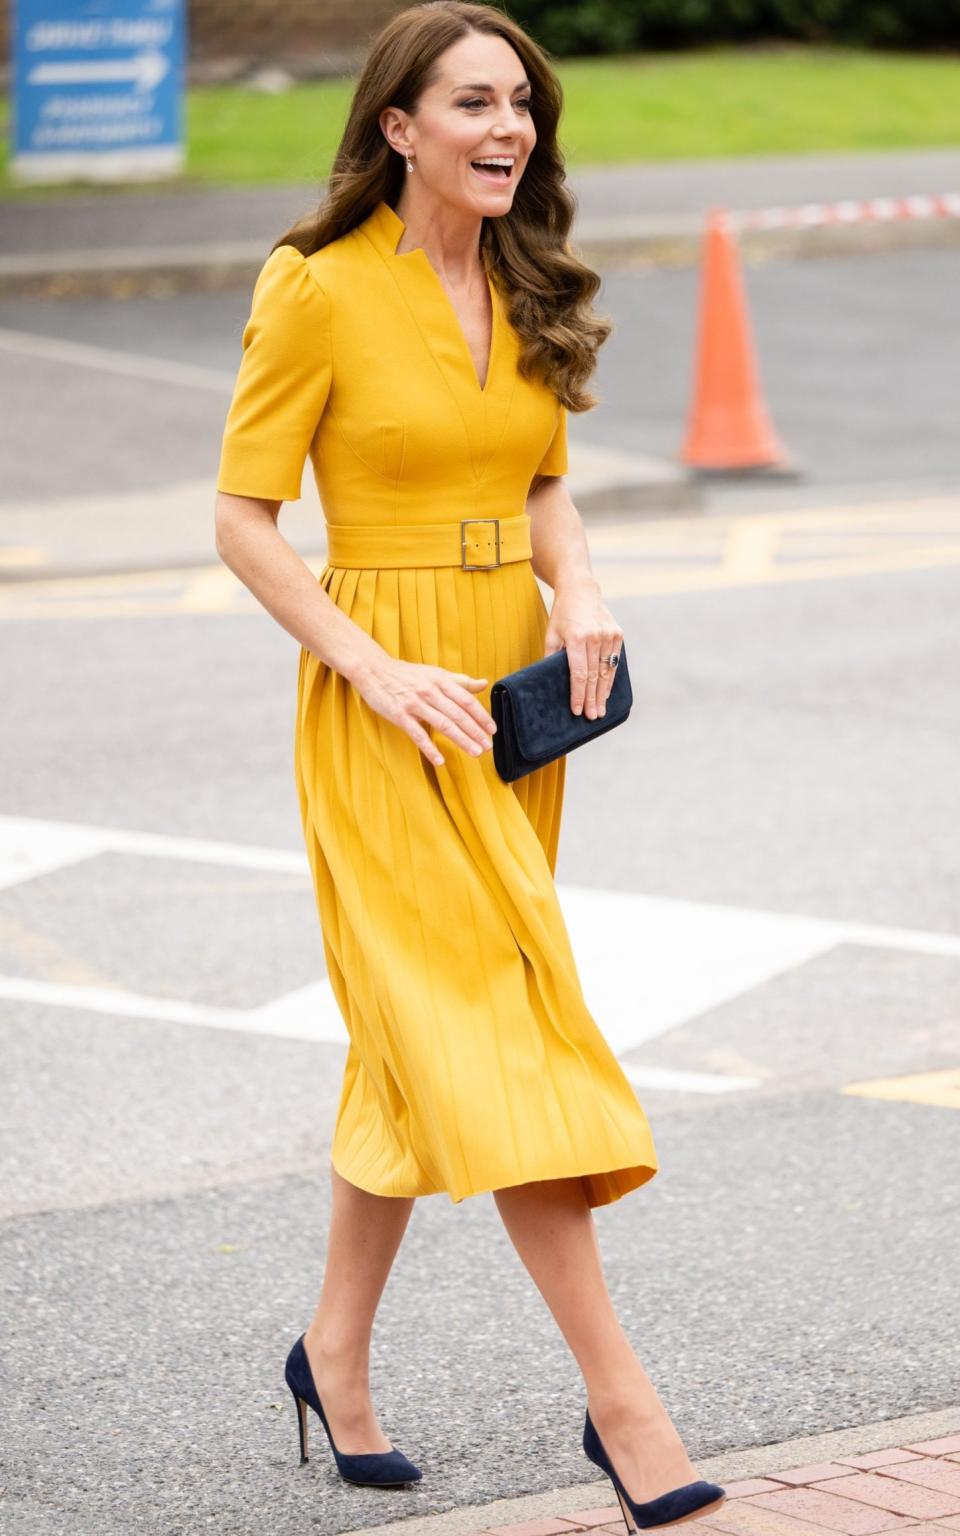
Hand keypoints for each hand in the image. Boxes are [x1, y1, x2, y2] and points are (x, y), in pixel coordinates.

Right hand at [351, 653, 495, 767]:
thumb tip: (484, 683)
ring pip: (443, 724)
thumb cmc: (407, 674)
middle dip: (475, 732)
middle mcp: (430, 691)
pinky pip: (417, 734)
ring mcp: (414, 703)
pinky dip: (429, 748)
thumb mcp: (435, 673)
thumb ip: (460, 681)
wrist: (373, 670)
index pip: (466, 700)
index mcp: (440, 680)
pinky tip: (440, 760)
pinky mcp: (399, 715)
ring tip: (475, 753)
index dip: (481, 716)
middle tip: (488, 747)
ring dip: (461, 740)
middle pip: (458, 714)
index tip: (492, 730)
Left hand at [543, 575, 623, 718]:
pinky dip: (611, 679)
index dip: (578, 694)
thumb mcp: (551, 634)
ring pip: (607, 671)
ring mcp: (609, 635)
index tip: (577, 710)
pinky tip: (607, 692)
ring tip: (601, 710)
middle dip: (592, 699)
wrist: (581, 590)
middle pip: (594, 676)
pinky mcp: (618, 634)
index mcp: (576, 638)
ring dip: (603, 693)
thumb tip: (549, 681)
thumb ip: (550, 657)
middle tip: (592, 717)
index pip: (578, 673)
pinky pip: (615, 662)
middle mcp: (595, 637)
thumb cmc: (562, 614)